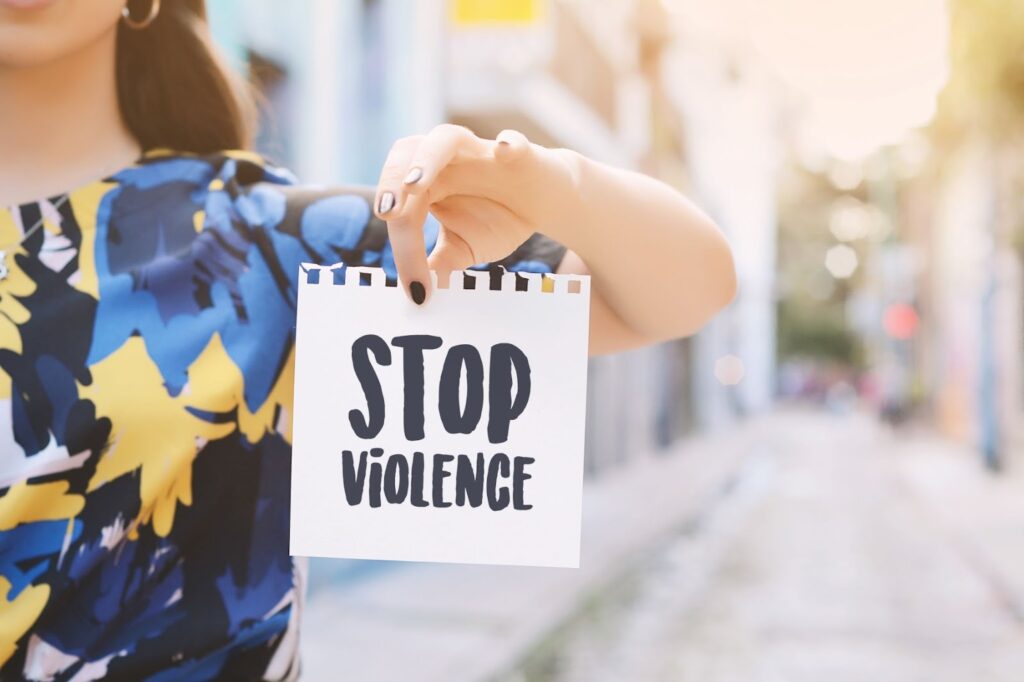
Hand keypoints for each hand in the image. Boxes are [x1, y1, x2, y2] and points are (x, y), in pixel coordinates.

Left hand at [373, 125, 580, 303]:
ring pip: (444, 138)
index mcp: (426, 183)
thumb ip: (442, 261)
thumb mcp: (466, 247)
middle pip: (406, 154)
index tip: (416, 286)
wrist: (544, 204)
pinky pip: (512, 142)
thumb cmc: (499, 218)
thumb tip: (416, 291)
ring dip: (426, 158)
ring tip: (414, 185)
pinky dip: (507, 144)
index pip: (402, 208)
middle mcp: (445, 161)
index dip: (404, 247)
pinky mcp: (519, 153)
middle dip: (390, 181)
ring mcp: (479, 152)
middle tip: (387, 214)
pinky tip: (502, 152)